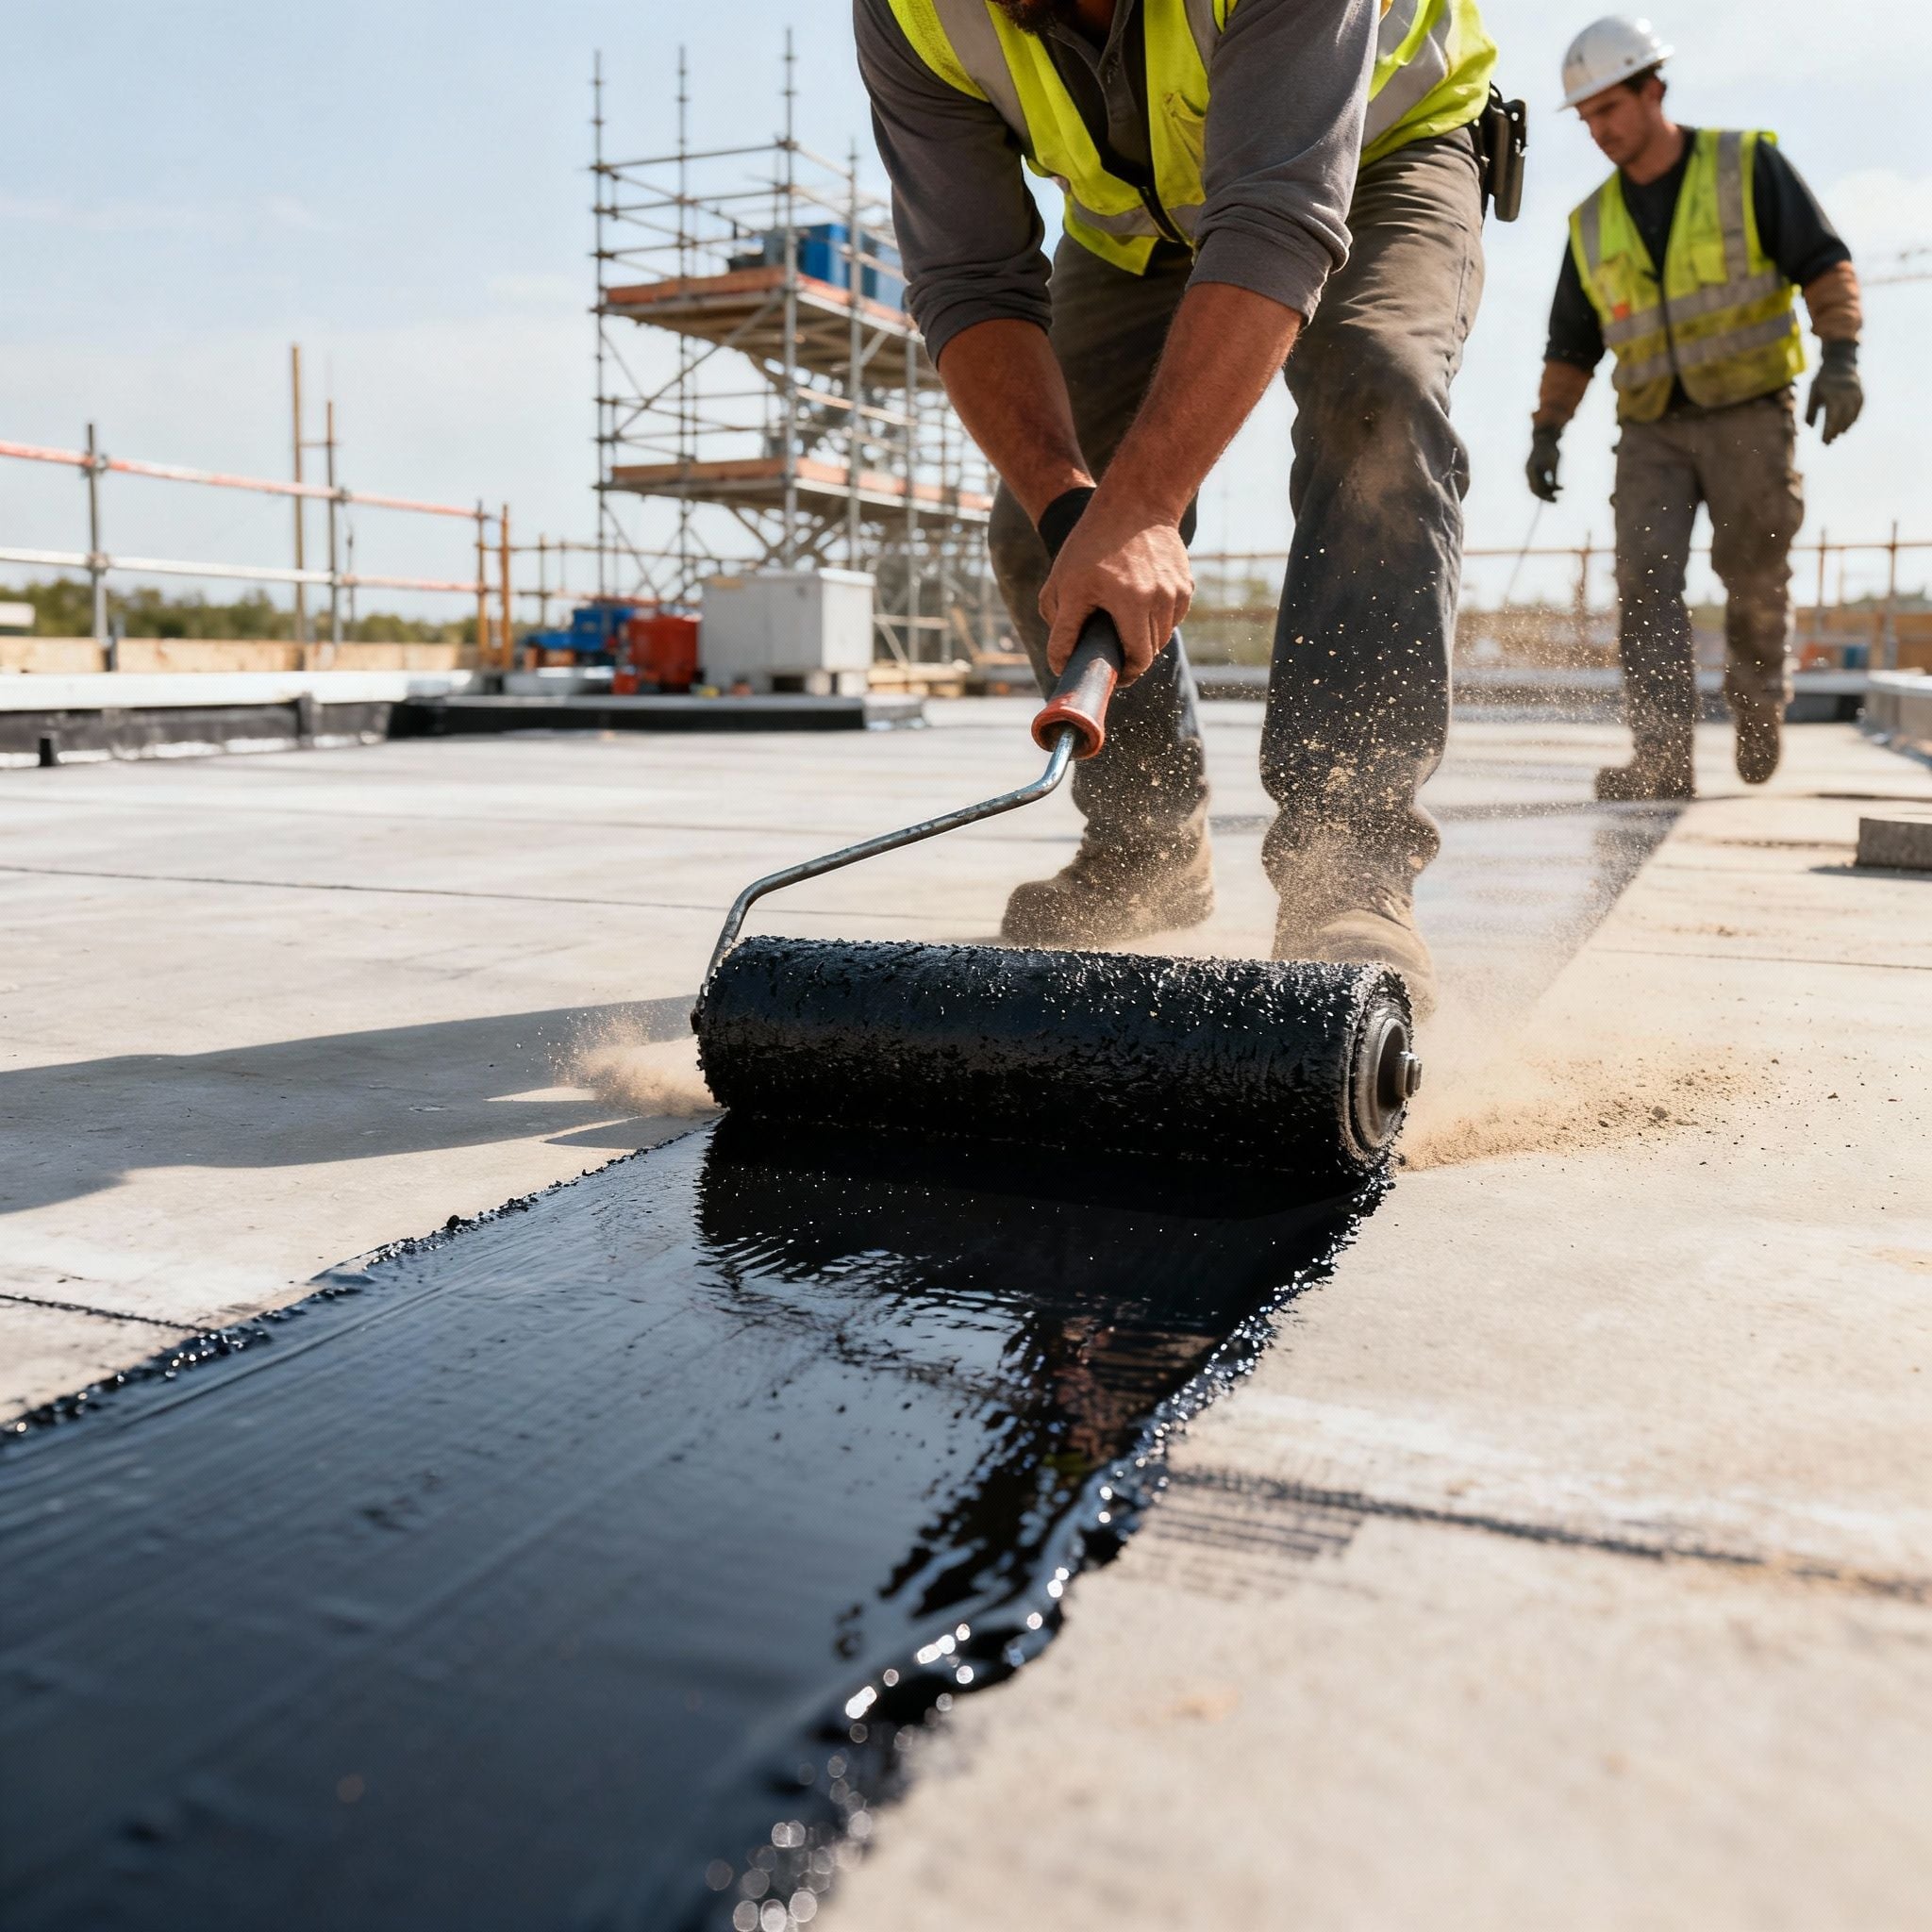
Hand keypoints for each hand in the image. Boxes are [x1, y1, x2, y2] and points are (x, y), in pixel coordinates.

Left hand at [1040, 500, 1191, 685]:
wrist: (1135, 503)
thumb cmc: (1091, 544)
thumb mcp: (1065, 584)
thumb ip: (1061, 628)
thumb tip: (1062, 664)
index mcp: (1130, 601)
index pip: (1135, 659)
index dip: (1122, 675)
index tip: (1111, 678)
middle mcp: (1159, 599)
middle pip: (1150, 652)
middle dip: (1131, 660)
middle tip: (1113, 659)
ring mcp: (1176, 592)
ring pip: (1161, 637)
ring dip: (1144, 641)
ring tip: (1122, 630)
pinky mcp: (1186, 586)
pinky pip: (1171, 620)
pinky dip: (1156, 622)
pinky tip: (1139, 609)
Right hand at [1525, 424, 1562, 502]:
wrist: (1544, 438)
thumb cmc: (1550, 449)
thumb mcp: (1554, 463)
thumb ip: (1553, 476)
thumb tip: (1554, 489)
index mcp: (1532, 471)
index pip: (1536, 489)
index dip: (1545, 496)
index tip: (1554, 500)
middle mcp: (1529, 472)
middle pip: (1535, 489)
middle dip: (1545, 496)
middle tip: (1556, 500)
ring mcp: (1531, 471)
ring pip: (1538, 486)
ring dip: (1547, 490)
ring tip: (1559, 491)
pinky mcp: (1535, 470)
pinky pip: (1540, 481)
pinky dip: (1548, 485)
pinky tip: (1558, 486)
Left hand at [1806, 339, 1862, 444]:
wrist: (1840, 361)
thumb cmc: (1822, 380)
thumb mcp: (1812, 393)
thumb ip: (1810, 410)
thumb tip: (1808, 428)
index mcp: (1833, 395)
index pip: (1832, 419)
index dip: (1828, 432)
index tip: (1823, 442)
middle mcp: (1847, 395)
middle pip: (1842, 420)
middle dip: (1835, 432)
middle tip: (1828, 443)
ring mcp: (1856, 394)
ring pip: (1852, 416)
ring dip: (1845, 427)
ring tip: (1836, 435)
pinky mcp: (1861, 393)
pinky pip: (1859, 410)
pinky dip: (1853, 419)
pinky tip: (1847, 426)